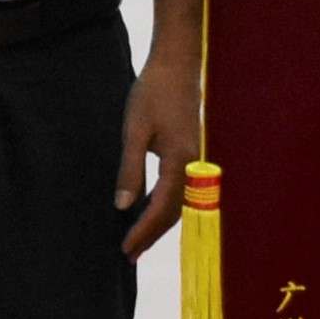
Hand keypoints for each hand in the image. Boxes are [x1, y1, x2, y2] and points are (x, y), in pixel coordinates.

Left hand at [114, 47, 200, 255]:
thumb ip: (131, 169)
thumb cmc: (154, 93)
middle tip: (129, 254)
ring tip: (137, 239)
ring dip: (158, 222)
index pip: (162, 209)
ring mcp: (196, 160)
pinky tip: (149, 209)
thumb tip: (123, 206)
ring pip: (179, 203)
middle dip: (151, 234)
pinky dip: (164, 205)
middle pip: (174, 212)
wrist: (177, 64)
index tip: (126, 249)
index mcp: (180, 162)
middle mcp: (194, 166)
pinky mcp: (192, 153)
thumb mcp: (134, 131)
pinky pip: (180, 189)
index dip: (143, 231)